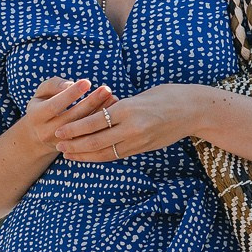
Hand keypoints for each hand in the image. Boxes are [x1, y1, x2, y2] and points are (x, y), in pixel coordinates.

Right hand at [16, 76, 115, 159]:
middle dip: (91, 103)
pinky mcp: (73, 148)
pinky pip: (89, 135)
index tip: (87, 82)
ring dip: (100, 113)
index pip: (55, 105)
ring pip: (83, 129)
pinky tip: (112, 109)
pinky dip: (101, 122)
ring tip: (112, 97)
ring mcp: (61, 143)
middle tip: (106, 89)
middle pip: (72, 118)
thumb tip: (69, 84)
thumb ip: (52, 85)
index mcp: (36, 116)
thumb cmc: (42, 105)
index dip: (71, 94)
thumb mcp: (41, 93)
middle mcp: (47, 132)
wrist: (38, 136)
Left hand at [53, 83, 202, 162]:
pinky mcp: (144, 148)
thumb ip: (120, 106)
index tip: (59, 130)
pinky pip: (118, 154)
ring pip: (106, 152)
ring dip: (84, 154)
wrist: (194, 110)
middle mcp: (133, 127)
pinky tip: (89, 156)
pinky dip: (101, 156)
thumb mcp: (140, 96)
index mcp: (129, 109)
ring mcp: (139, 140)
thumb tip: (100, 112)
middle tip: (57, 145)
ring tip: (68, 154)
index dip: (75, 128)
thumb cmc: (167, 96)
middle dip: (74, 144)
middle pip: (96, 141)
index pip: (95, 122)